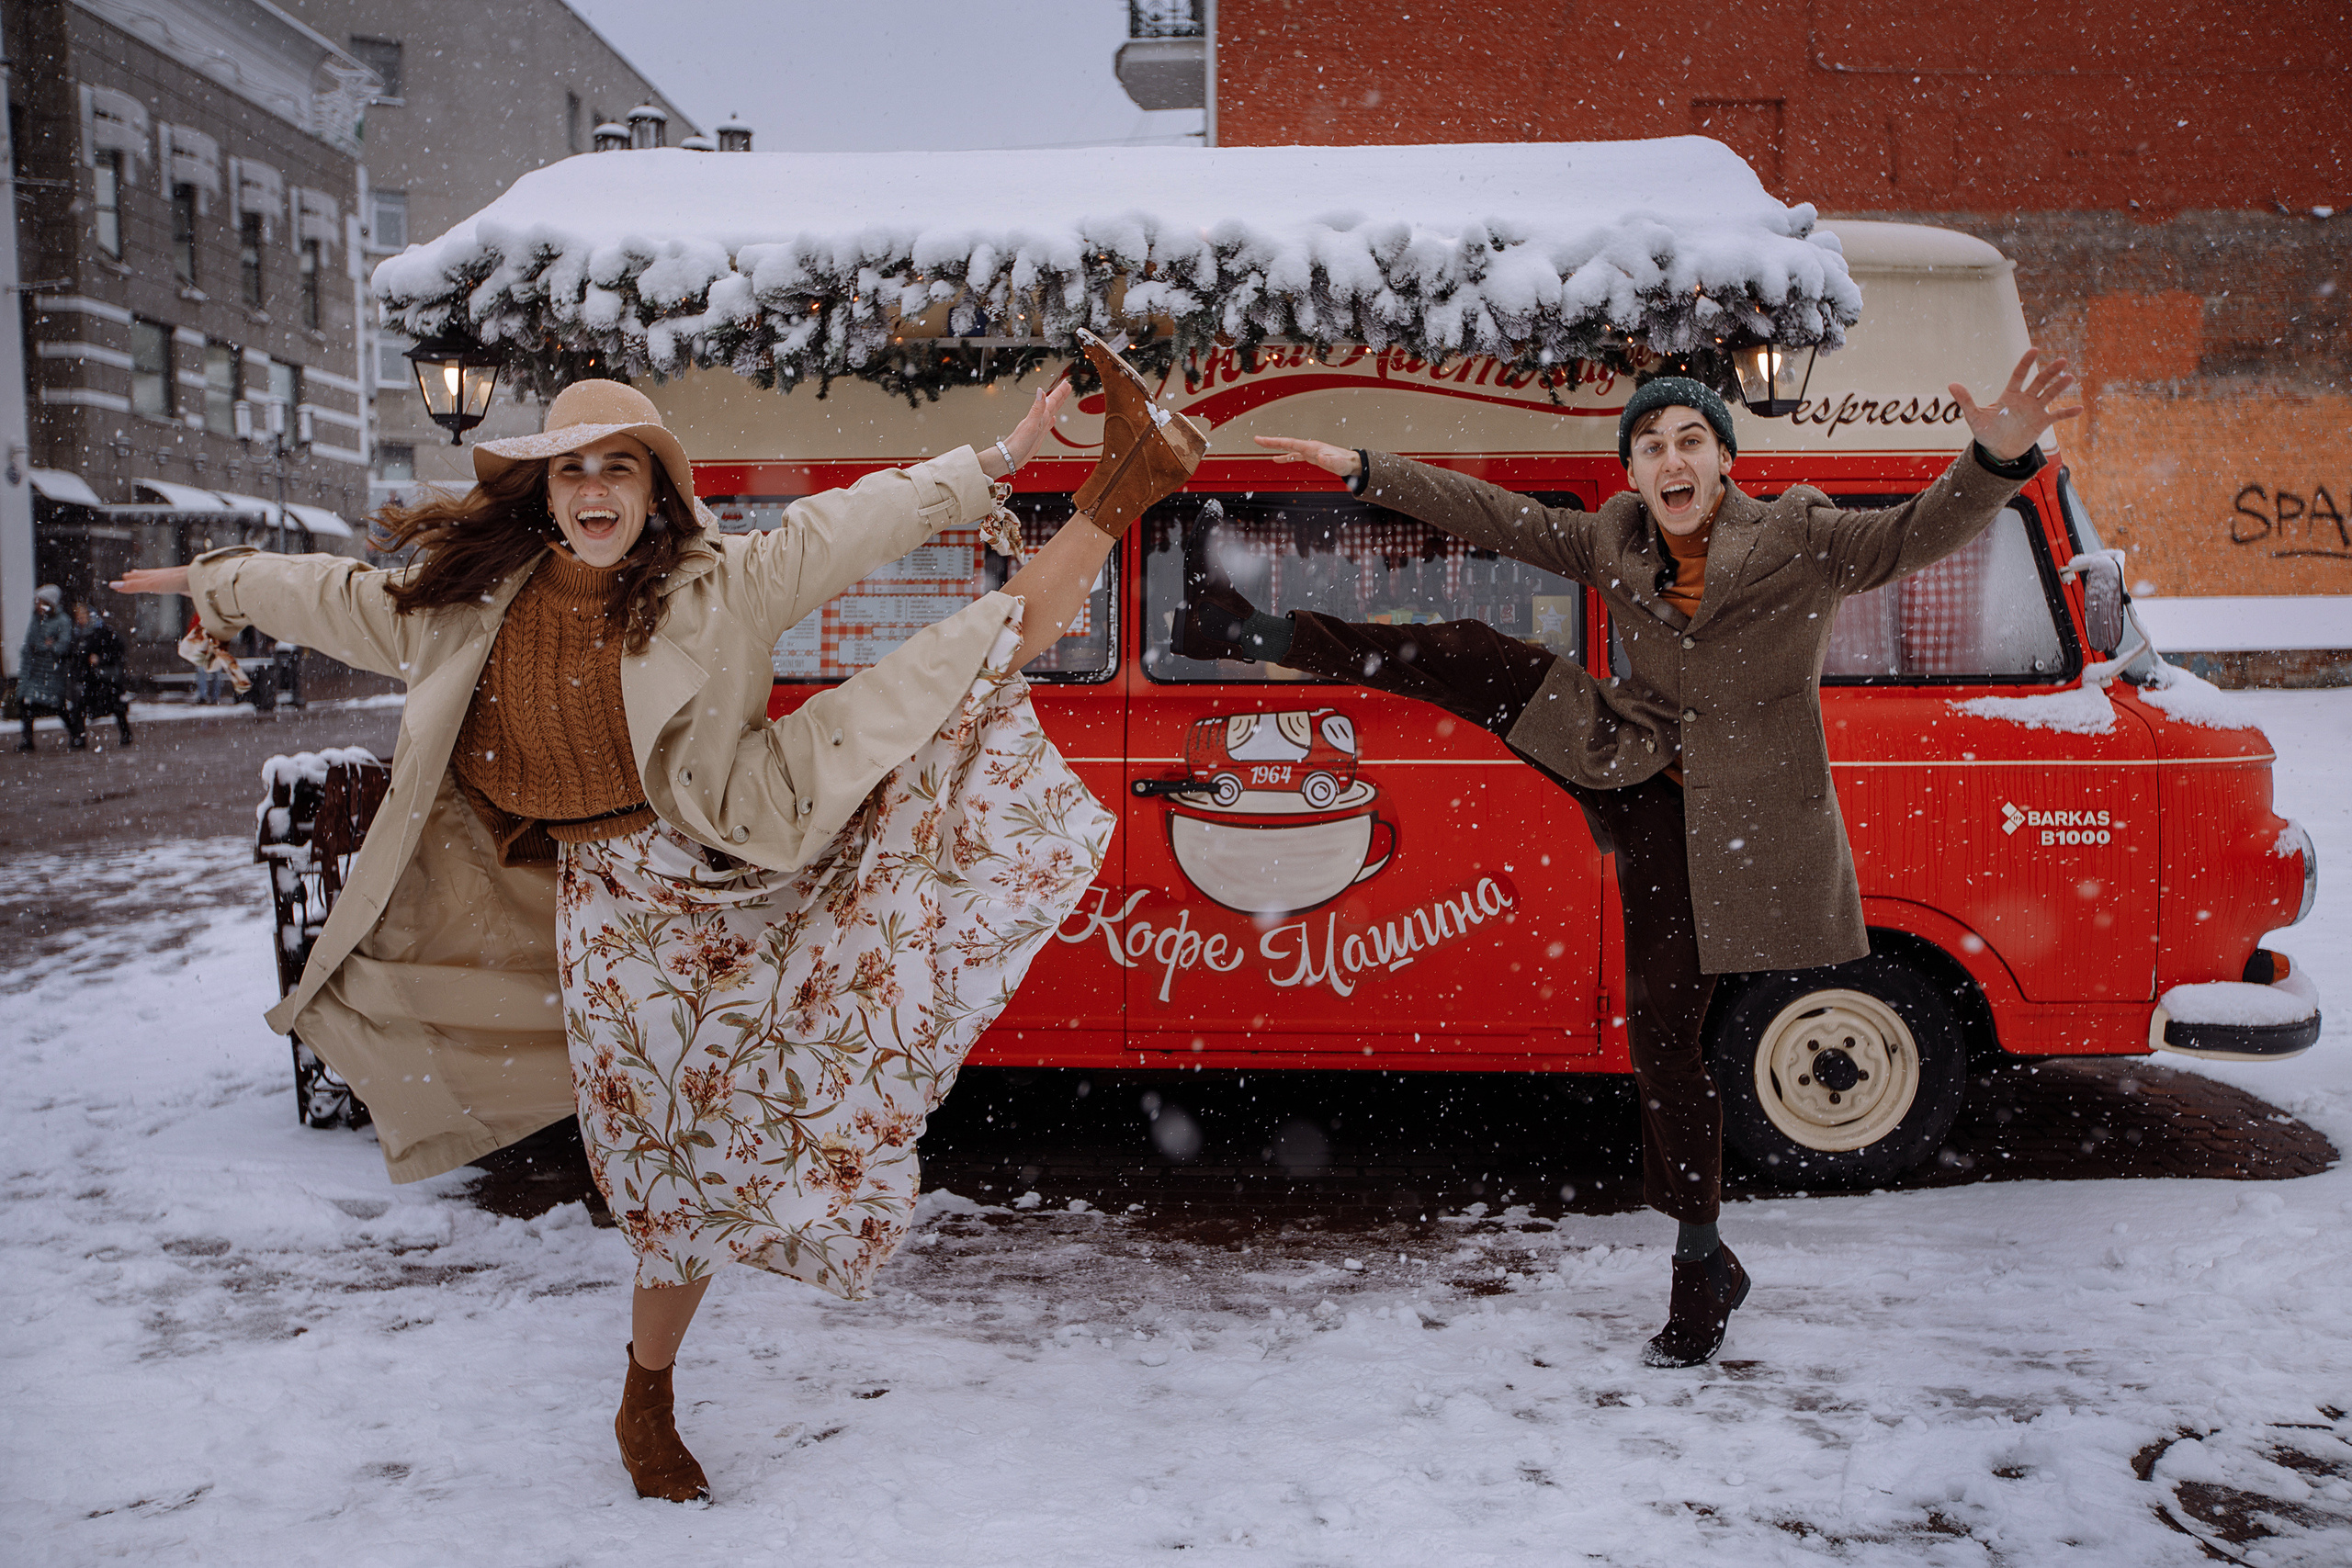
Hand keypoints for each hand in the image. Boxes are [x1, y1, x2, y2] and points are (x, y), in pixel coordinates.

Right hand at [112, 566, 189, 594]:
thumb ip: (134, 586)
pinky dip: (165, 585)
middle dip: (138, 576)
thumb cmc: (177, 580)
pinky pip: (171, 585)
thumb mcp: (151, 584)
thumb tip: (113, 585)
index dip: (131, 578)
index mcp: (154, 576)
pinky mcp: (185, 586)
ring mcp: (174, 580)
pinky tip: (171, 586)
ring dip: (151, 579)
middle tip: (130, 574)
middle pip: (148, 575)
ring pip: (159, 579)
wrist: (201, 578)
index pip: (139, 577)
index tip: (124, 576)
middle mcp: (163, 576)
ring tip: (148, 580)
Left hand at [985, 381, 1075, 475]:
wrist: (1009, 457)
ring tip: (1062, 398)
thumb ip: (1036, 408)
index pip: (1052, 400)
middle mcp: (1039, 420)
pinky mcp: (1037, 436)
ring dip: (1057, 405)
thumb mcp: (1030, 424)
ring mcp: (1038, 428)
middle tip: (1067, 386)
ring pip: (1050, 412)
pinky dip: (1051, 421)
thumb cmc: (1018, 442)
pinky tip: (1052, 419)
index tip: (1067, 383)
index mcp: (1039, 416)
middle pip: (1052, 404)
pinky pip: (1047, 425)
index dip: (1060, 392)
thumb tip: (1040, 391)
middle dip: (1060, 395)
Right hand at [1253, 435, 1362, 477]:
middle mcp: (1309, 447)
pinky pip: (1294, 456)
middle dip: (1271, 442)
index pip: (1289, 443)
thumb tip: (1320, 456)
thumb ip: (1330, 461)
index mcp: (1311, 447)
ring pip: (1289, 448)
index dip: (1274, 442)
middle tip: (1256, 439)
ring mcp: (1309, 451)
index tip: (1261, 440)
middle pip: (1286, 443)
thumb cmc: (1346, 464)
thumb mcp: (1339, 465)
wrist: (1352, 463)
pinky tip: (1277, 460)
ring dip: (1276, 448)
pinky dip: (1285, 457)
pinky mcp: (1311, 457)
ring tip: (1262, 446)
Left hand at [1953, 349, 2078, 461]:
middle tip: (2062, 361)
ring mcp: (2035, 410)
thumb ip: (1966, 400)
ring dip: (2060, 387)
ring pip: (2050, 394)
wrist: (1997, 450)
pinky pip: (2057, 416)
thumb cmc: (1986, 432)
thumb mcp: (1974, 417)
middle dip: (2050, 371)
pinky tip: (2079, 408)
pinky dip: (2067, 412)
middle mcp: (2025, 399)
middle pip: (2039, 381)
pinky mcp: (2042, 423)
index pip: (2019, 374)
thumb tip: (1950, 384)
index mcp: (2009, 394)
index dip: (2026, 362)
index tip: (2034, 350)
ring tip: (2070, 377)